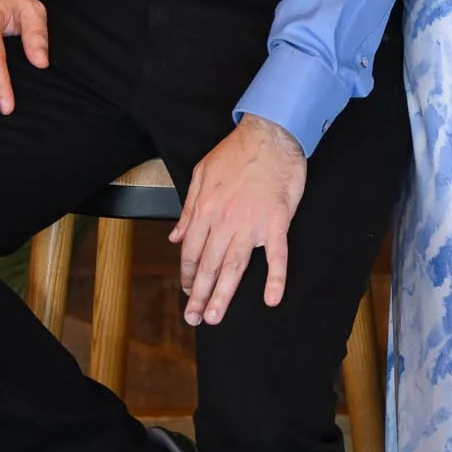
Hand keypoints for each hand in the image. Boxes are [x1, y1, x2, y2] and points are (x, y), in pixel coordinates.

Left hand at [170, 115, 307, 322]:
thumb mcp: (201, 174)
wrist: (270, 134)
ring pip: (234, 266)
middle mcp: (224, 221)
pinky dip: (275, 278)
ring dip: (223, 294)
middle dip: (199, 294)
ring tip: (215, 316)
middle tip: (194, 318)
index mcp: (205, 209)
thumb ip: (188, 209)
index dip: (187, 274)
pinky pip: (276, 255)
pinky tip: (272, 298)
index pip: (191, 251)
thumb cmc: (237, 151)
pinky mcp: (276, 222)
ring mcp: (251, 223)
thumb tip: (175, 236)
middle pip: (209, 265)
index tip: (186, 291)